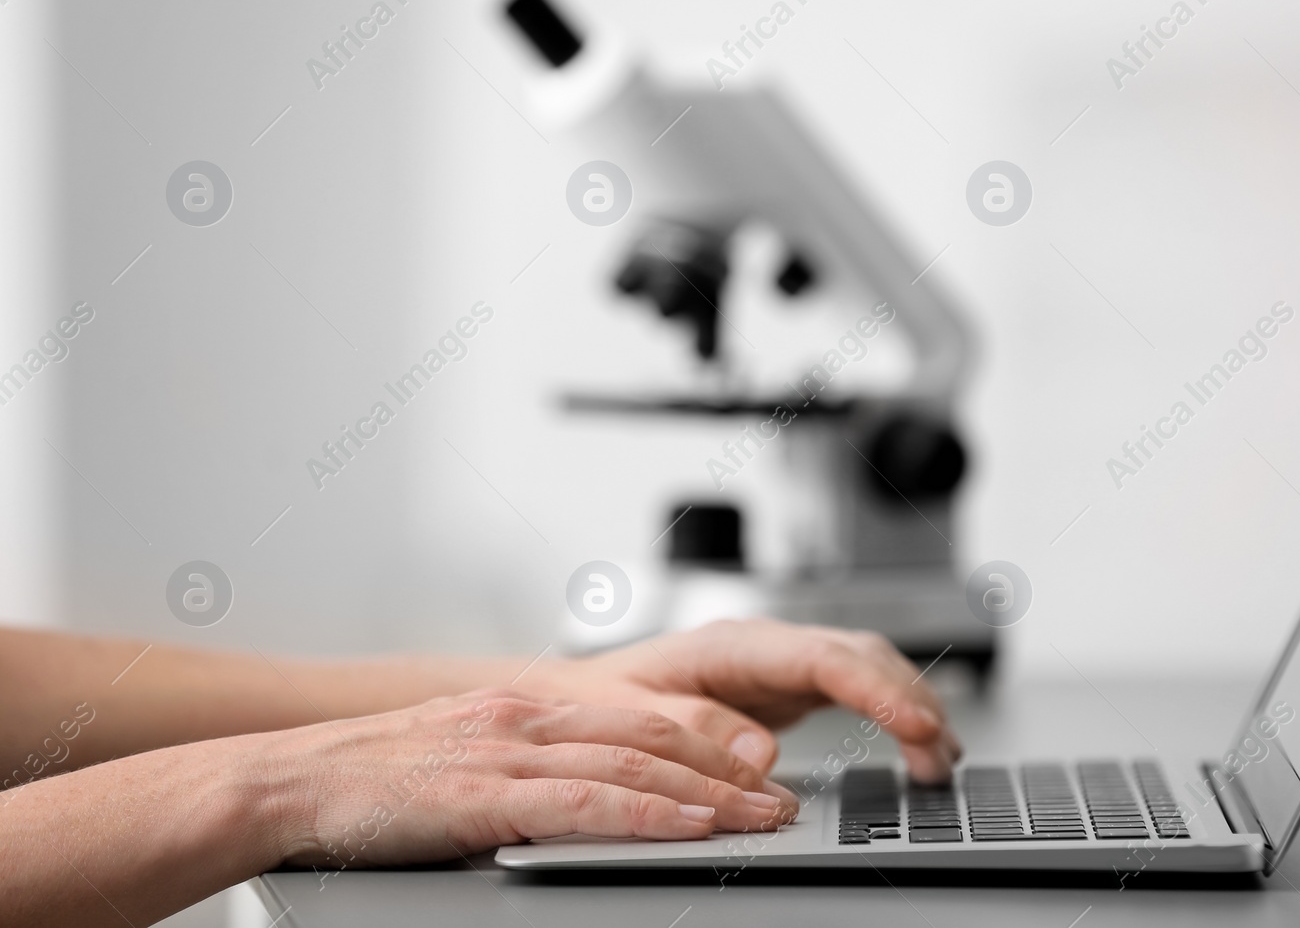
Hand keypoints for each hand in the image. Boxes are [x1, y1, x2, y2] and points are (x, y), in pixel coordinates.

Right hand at [261, 689, 798, 870]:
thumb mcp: (462, 762)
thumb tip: (578, 802)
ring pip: (635, 764)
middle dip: (728, 769)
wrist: (285, 782)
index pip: (639, 720)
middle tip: (782, 798)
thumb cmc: (367, 783)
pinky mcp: (486, 793)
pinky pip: (585, 802)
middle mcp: (528, 717)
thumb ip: (524, 773)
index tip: (754, 769)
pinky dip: (648, 813)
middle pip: (655, 736)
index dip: (708, 744)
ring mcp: (509, 751)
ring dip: (710, 793)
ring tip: (762, 817)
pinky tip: (690, 825)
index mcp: (525, 708)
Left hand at [533, 619, 960, 782]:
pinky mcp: (790, 688)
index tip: (914, 724)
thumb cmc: (603, 703)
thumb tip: (763, 752)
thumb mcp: (634, 718)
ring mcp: (783, 664)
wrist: (582, 697)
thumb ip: (695, 730)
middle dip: (909, 698)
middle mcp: (767, 646)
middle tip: (940, 755)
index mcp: (732, 645)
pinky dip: (895, 714)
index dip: (875, 689)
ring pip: (868, 668)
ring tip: (942, 760)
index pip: (821, 657)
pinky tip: (919, 747)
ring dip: (912, 706)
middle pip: (859, 655)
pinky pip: (858, 691)